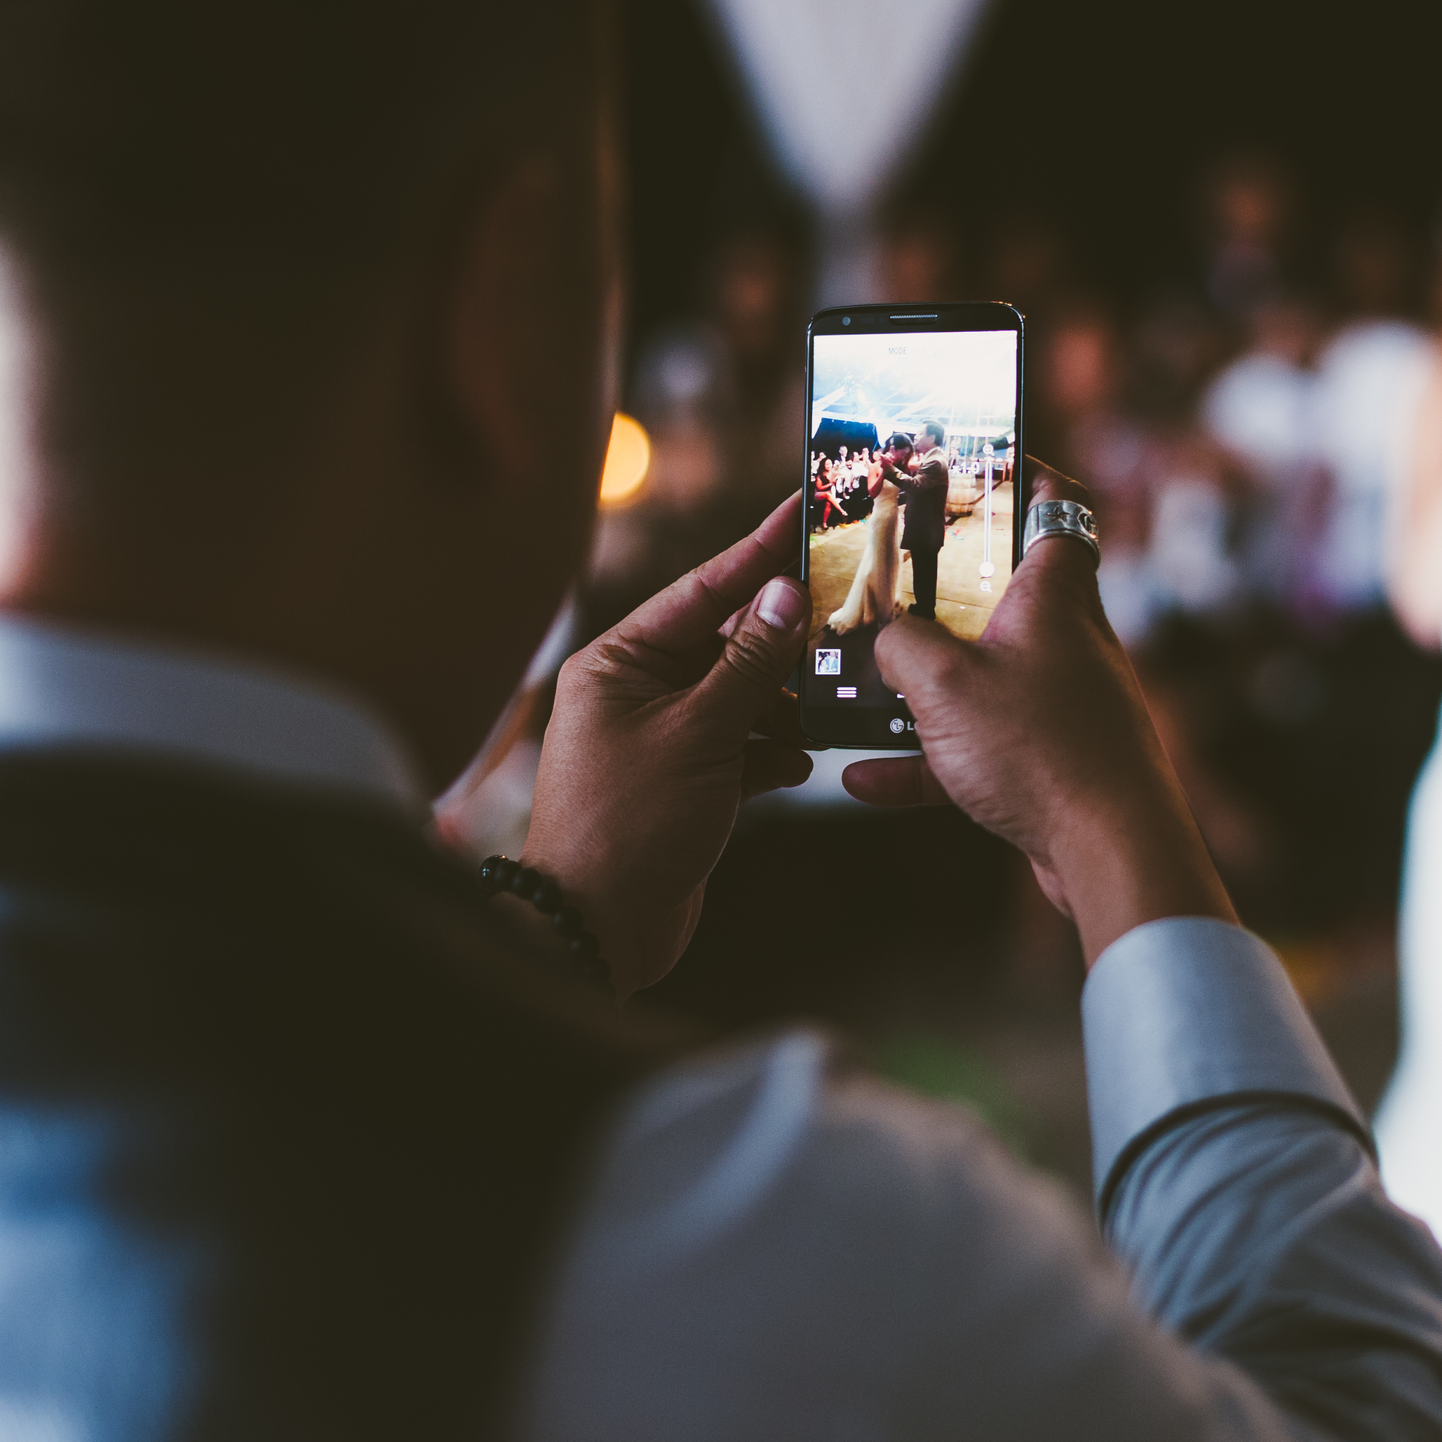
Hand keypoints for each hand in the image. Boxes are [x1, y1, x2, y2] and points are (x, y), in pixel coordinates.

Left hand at [522, 494, 812, 995]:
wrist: (596, 928)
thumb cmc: (628, 824)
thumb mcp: (698, 735)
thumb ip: (746, 665)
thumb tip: (784, 596)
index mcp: (618, 662)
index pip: (701, 590)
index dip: (755, 552)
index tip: (800, 513)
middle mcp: (636, 692)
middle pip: (724, 640)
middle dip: (781, 632)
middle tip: (845, 601)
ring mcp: (662, 738)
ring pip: (739, 695)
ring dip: (784, 697)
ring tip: (836, 685)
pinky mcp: (686, 783)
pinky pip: (741, 747)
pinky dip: (772, 749)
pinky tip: (803, 754)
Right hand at [841, 463, 1233, 965]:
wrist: (1111, 853)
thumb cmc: (1043, 752)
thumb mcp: (944, 685)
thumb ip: (900, 647)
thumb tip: (885, 643)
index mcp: (1054, 595)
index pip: (1054, 505)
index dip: (1021, 476)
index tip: (977, 467)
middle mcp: (1064, 640)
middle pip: (1002, 595)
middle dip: (938, 596)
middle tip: (885, 586)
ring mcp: (1060, 703)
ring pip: (981, 679)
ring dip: (920, 692)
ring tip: (859, 695)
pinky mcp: (1050, 763)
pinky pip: (976, 750)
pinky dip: (925, 763)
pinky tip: (864, 780)